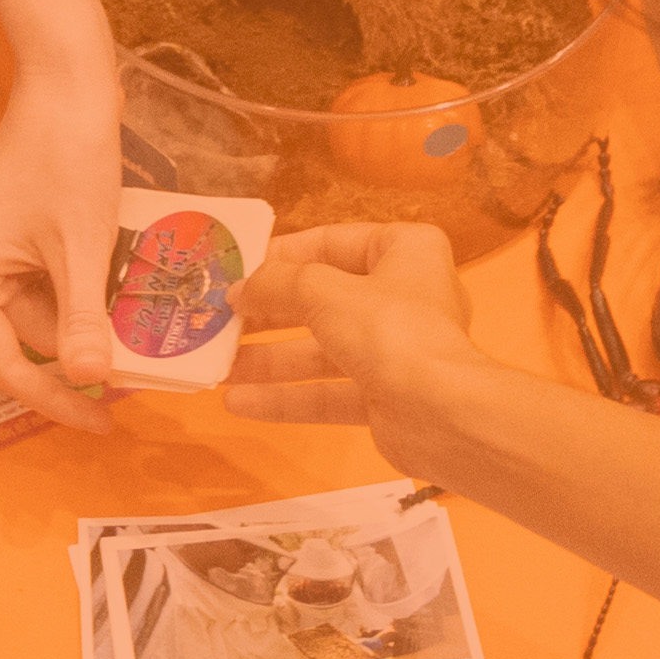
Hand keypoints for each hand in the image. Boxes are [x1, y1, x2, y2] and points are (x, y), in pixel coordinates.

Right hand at [0, 56, 129, 422]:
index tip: (103, 422)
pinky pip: (58, 283)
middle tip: (145, 368)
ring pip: (50, 313)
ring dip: (94, 320)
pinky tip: (129, 290)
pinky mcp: (26, 238)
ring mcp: (0, 255)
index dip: (55, 399)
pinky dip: (92, 291)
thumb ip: (82, 318)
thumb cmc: (66, 158)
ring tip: (145, 326)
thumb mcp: (80, 245)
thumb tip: (90, 381)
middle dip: (84, 352)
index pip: (8, 366)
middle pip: (30, 341)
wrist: (68, 82)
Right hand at [225, 219, 496, 466]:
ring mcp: (394, 350)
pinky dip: (286, 396)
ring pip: (321, 348)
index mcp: (404, 251)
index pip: (332, 242)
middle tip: (219, 320)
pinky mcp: (384, 396)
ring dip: (270, 359)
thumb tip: (240, 288)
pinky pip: (327, 390)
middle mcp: (402, 296)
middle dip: (269, 313)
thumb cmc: (389, 330)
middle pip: (323, 298)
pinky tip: (239, 402)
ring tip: (218, 365)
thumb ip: (278, 284)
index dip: (281, 256)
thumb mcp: (324, 292)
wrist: (441, 415)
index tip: (237, 269)